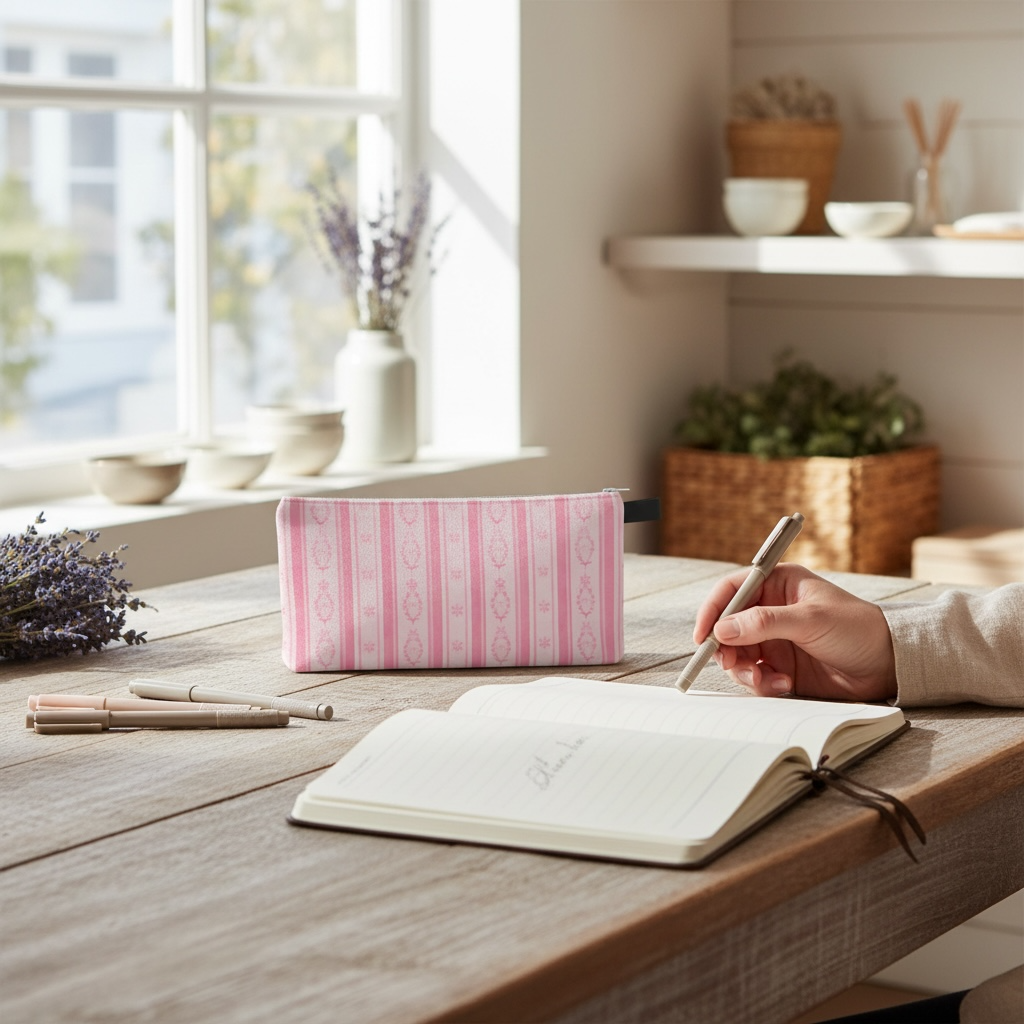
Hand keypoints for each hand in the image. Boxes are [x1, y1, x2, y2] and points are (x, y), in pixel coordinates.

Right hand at [692, 563, 897, 701]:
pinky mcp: (780, 665)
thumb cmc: (858, 628)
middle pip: (727, 626)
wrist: (888, 665)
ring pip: (737, 655)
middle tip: (733, 664)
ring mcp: (773, 639)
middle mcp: (770, 610)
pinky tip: (785, 684)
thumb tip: (723, 629)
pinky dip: (762, 683)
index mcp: (777, 584)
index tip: (704, 635)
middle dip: (726, 648)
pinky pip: (754, 675)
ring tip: (768, 679)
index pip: (732, 590)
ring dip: (746, 671)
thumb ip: (765, 623)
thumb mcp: (811, 620)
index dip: (713, 610)